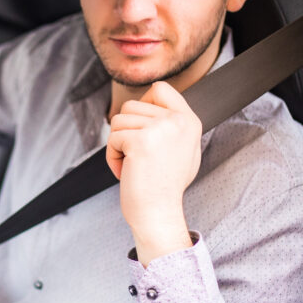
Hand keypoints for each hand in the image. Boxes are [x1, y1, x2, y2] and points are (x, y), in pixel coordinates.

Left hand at [106, 81, 200, 264]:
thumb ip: (173, 124)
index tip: (142, 128)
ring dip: (118, 143)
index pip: (161, 89)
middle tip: (137, 157)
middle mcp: (178, 121)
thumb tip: (155, 102)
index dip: (144, 104)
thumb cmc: (165, 187)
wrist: (158, 214)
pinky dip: (112, 156)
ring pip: (119, 119)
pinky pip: (113, 137)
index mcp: (189, 121)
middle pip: (133, 105)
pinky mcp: (141, 140)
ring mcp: (160, 129)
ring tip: (132, 164)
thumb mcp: (183, 148)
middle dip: (127, 131)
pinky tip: (126, 172)